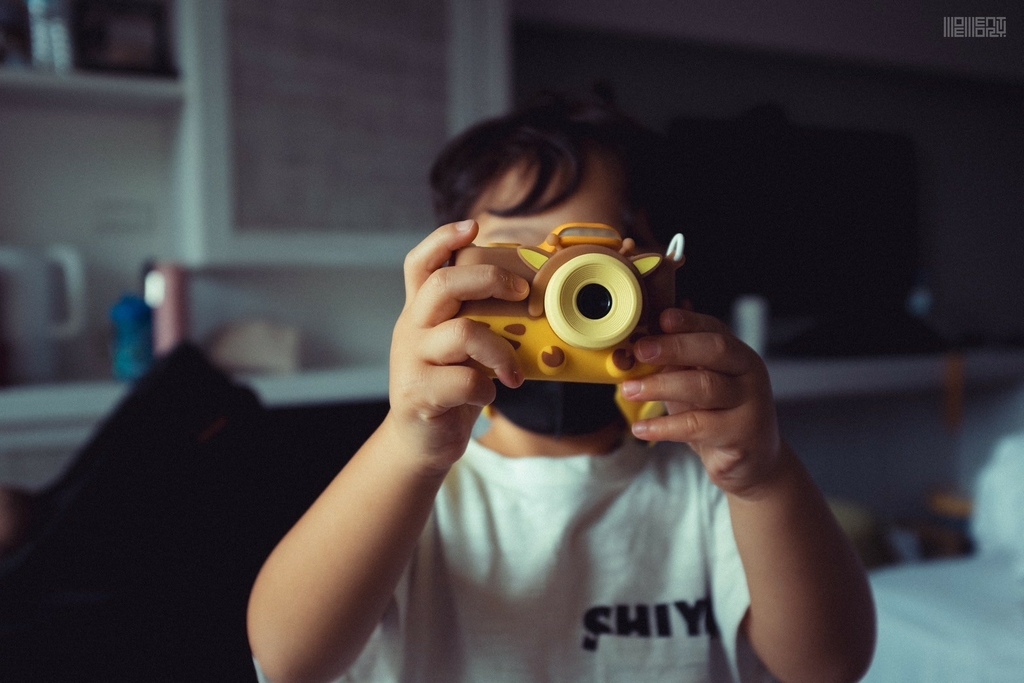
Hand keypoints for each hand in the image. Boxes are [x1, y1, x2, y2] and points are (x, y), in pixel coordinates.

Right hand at [386, 220, 527, 468]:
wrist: (420, 441)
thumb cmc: (450, 388)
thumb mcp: (457, 349)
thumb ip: (477, 322)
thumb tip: (529, 298)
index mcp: (420, 312)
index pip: (420, 263)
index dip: (443, 239)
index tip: (473, 226)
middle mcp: (410, 328)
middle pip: (444, 284)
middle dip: (490, 279)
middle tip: (523, 294)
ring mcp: (411, 360)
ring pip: (462, 333)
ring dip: (500, 351)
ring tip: (513, 372)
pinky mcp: (418, 393)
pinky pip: (465, 380)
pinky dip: (486, 389)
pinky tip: (488, 396)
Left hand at [620, 308, 781, 496]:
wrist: (753, 461)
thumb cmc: (717, 415)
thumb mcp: (695, 385)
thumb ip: (675, 363)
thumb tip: (638, 340)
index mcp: (738, 354)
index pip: (713, 328)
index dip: (687, 321)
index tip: (659, 318)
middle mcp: (749, 374)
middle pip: (714, 350)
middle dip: (673, 347)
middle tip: (639, 350)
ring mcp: (750, 404)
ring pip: (704, 386)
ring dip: (661, 386)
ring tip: (629, 390)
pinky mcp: (741, 435)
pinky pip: (698, 426)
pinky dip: (664, 426)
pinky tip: (641, 429)